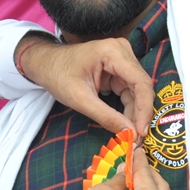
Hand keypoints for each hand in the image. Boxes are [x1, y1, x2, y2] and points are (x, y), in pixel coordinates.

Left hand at [17, 35, 153, 136]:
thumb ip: (106, 116)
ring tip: (131, 134)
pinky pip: (129, 90)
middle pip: (141, 86)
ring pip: (137, 90)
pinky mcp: (118, 68)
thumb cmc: (57, 75)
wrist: (45, 64)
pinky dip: (128, 107)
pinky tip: (126, 123)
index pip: (140, 82)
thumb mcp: (80, 99)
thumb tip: (129, 133)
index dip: (144, 109)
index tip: (142, 131)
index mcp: (113, 52)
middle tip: (138, 138)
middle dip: (140, 113)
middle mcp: (122, 51)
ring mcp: (121, 59)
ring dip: (135, 112)